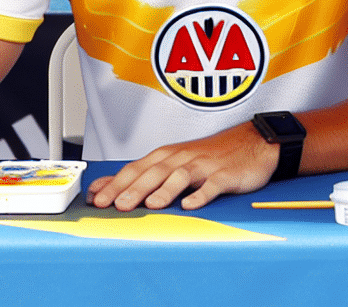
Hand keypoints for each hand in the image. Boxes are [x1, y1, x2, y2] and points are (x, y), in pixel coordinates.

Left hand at [86, 122, 279, 210]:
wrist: (252, 142)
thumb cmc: (211, 156)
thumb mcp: (177, 162)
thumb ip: (147, 176)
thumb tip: (111, 190)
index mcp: (168, 156)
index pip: (135, 168)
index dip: (114, 183)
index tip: (94, 197)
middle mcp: (182, 158)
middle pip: (153, 172)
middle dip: (132, 188)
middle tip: (114, 205)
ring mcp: (204, 165)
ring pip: (180, 176)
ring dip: (164, 190)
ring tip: (150, 205)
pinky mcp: (225, 174)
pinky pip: (212, 185)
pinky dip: (201, 194)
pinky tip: (190, 205)